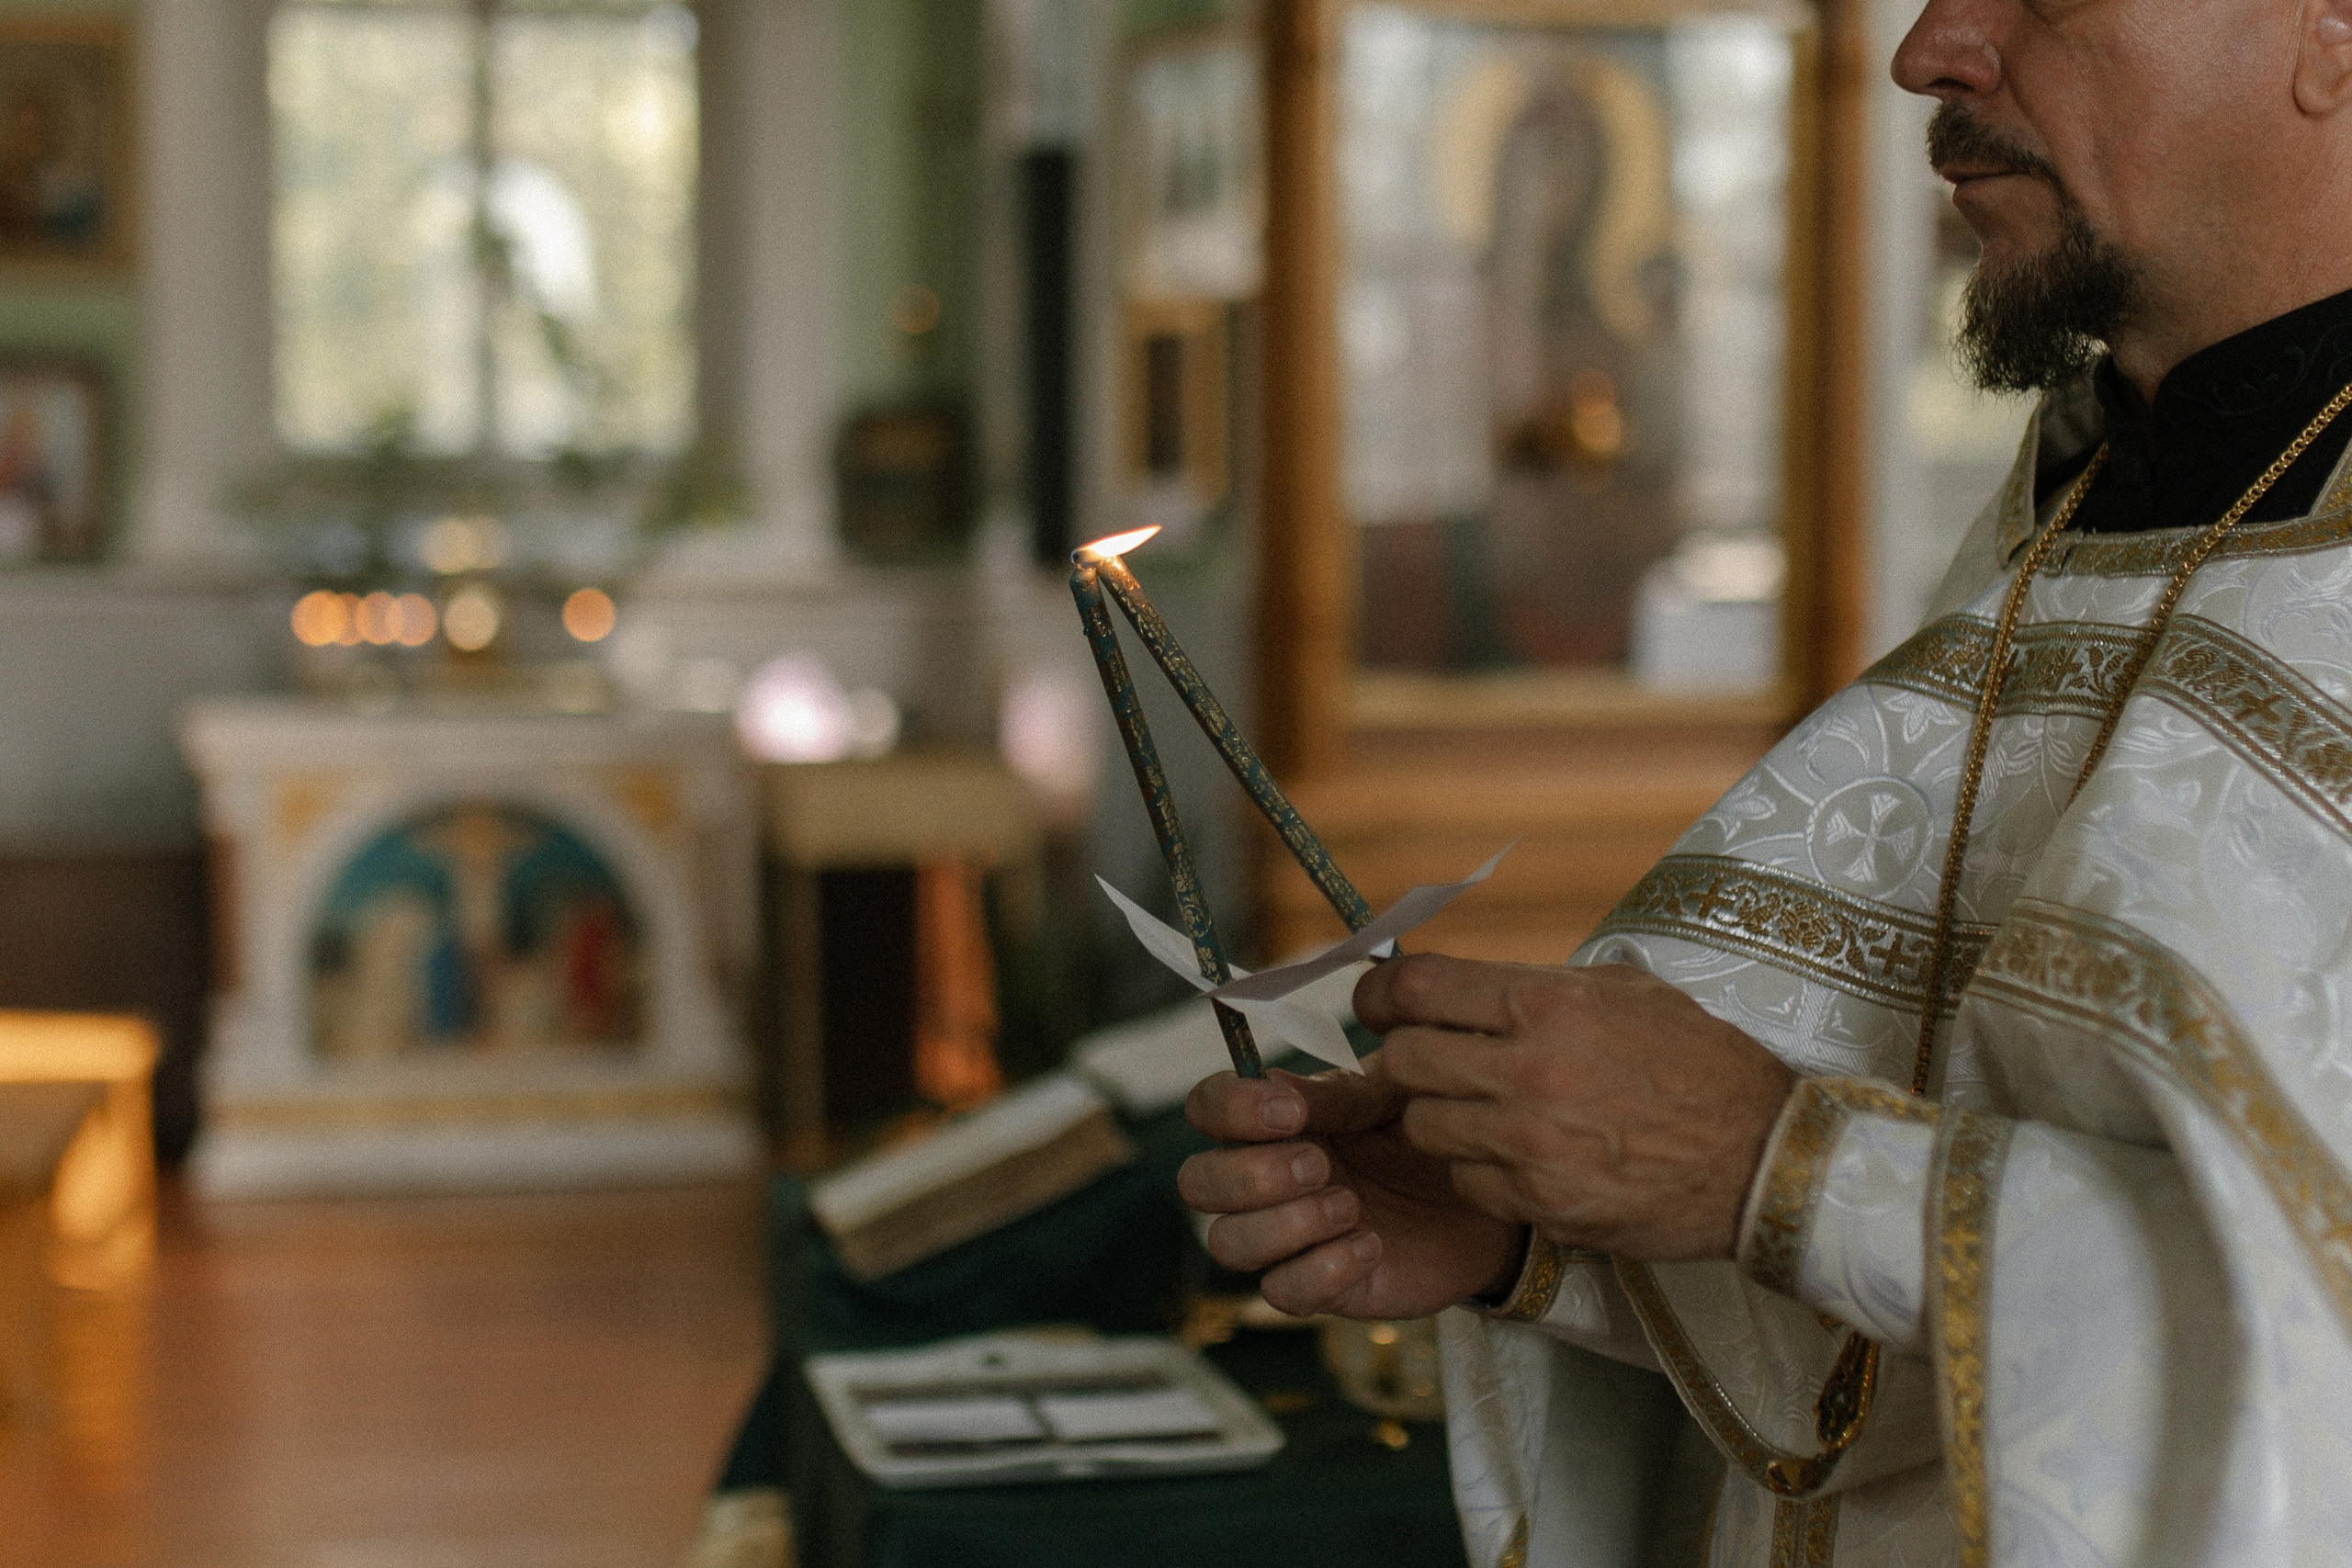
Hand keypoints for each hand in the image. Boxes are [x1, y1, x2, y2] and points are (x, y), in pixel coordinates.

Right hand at [1179, 1066, 1521, 1318]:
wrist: (1482, 1204)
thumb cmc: (1427, 1138)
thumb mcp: (1391, 1098)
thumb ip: (1337, 1093)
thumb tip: (1278, 1090)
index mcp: (1273, 1122)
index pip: (1207, 1107)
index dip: (1231, 1110)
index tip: (1290, 1111)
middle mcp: (1264, 1181)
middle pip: (1196, 1183)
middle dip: (1252, 1175)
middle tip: (1321, 1165)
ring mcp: (1286, 1238)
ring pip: (1227, 1243)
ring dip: (1287, 1223)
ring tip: (1352, 1207)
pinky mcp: (1318, 1288)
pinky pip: (1282, 1293)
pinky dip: (1324, 1269)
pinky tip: (1372, 1246)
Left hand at [1356, 955, 1795, 1261]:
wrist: (1764, 1158)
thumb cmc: (1699, 1064)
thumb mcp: (1626, 992)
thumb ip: (1537, 983)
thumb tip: (1460, 983)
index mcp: (1549, 1002)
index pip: (1418, 989)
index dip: (1379, 996)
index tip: (1376, 1005)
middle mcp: (1531, 1069)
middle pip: (1401, 1062)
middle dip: (1399, 1062)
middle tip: (1418, 1066)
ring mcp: (1532, 1143)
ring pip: (1423, 1128)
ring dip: (1435, 1119)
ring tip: (1471, 1114)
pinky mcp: (1542, 1203)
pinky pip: (1465, 1182)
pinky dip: (1476, 1172)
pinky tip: (1512, 1159)